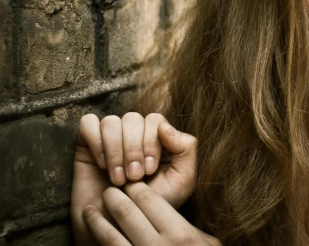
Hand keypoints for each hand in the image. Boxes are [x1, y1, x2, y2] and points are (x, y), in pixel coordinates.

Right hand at [71, 113, 196, 243]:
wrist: (119, 227)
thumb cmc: (151, 206)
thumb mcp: (181, 180)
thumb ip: (186, 149)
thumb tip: (165, 126)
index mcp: (156, 138)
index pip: (154, 119)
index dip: (151, 142)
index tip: (149, 171)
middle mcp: (133, 134)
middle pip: (133, 118)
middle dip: (133, 150)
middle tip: (134, 177)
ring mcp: (109, 138)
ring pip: (111, 121)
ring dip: (115, 151)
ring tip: (118, 178)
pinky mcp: (86, 144)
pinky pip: (88, 124)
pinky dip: (96, 142)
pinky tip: (101, 165)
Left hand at [83, 182, 219, 244]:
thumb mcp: (208, 245)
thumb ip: (190, 230)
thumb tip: (170, 213)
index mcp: (180, 235)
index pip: (151, 201)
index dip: (138, 189)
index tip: (131, 184)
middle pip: (128, 214)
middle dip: (114, 198)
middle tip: (108, 191)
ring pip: (110, 237)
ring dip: (96, 221)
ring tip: (88, 210)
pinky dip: (98, 243)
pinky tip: (90, 238)